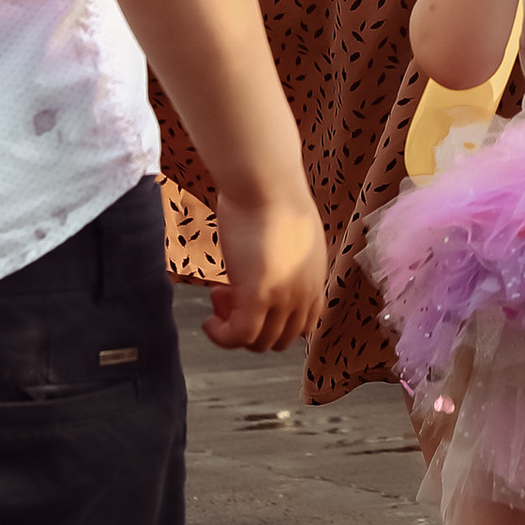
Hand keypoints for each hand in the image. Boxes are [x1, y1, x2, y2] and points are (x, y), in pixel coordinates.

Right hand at [203, 187, 327, 353]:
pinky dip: (221, 336)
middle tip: (228, 297)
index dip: (272, 321)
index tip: (251, 299)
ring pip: (259, 342)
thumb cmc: (271, 196)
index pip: (303, 326)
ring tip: (217, 298)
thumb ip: (286, 262)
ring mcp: (284, 297)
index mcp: (315, 278)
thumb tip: (268, 272)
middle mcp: (305, 292)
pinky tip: (209, 321)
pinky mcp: (258, 295)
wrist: (264, 182)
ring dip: (234, 329)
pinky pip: (238, 336)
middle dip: (252, 327)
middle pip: (281, 339)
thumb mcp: (289, 237)